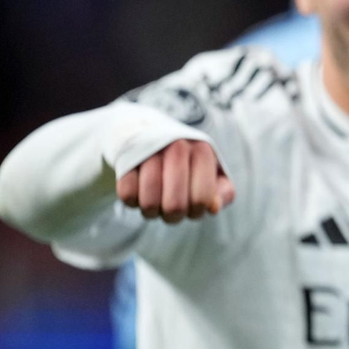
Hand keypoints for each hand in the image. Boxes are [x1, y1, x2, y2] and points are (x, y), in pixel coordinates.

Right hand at [115, 139, 234, 224]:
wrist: (147, 131)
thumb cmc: (187, 161)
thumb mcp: (211, 171)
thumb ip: (222, 192)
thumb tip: (213, 208)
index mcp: (202, 151)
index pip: (202, 200)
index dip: (196, 212)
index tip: (193, 206)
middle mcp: (177, 147)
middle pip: (175, 206)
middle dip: (173, 216)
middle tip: (172, 210)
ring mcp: (149, 151)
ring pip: (149, 204)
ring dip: (151, 212)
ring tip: (155, 203)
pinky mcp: (125, 158)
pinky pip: (127, 195)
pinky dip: (132, 202)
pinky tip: (139, 192)